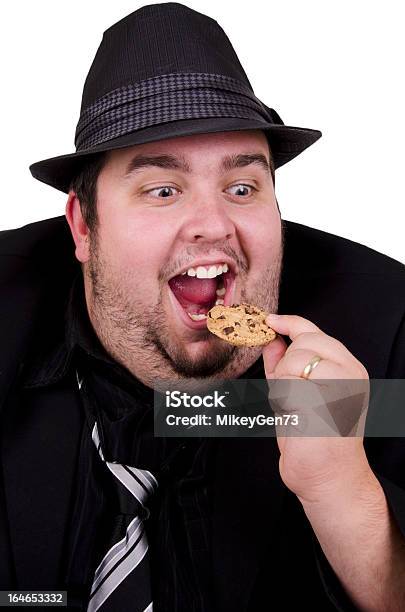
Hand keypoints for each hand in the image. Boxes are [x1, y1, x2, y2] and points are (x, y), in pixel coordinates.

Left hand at [261, 314, 370, 502]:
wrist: (329, 478)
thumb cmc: (314, 440)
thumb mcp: (296, 394)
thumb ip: (284, 366)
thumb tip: (272, 340)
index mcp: (348, 367)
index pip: (315, 332)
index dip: (289, 323)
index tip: (269, 320)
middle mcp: (350, 371)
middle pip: (301, 344)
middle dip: (285, 368)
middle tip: (290, 396)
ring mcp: (341, 383)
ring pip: (294, 360)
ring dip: (284, 385)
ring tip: (296, 408)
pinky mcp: (327, 397)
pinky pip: (288, 383)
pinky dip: (284, 400)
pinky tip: (297, 417)